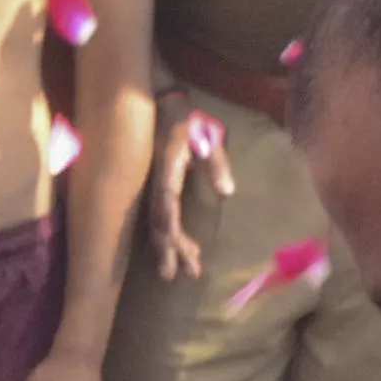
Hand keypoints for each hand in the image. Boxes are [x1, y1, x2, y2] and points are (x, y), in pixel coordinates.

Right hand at [143, 92, 230, 279]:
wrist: (159, 105)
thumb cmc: (186, 121)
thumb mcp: (206, 137)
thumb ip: (216, 163)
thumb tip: (227, 192)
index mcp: (167, 173)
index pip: (167, 204)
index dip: (170, 227)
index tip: (176, 248)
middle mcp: (156, 185)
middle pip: (160, 223)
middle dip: (169, 250)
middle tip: (180, 275)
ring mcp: (154, 188)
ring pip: (157, 225)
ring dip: (169, 249)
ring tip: (178, 272)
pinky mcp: (157, 189)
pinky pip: (160, 218)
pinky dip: (169, 236)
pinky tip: (179, 248)